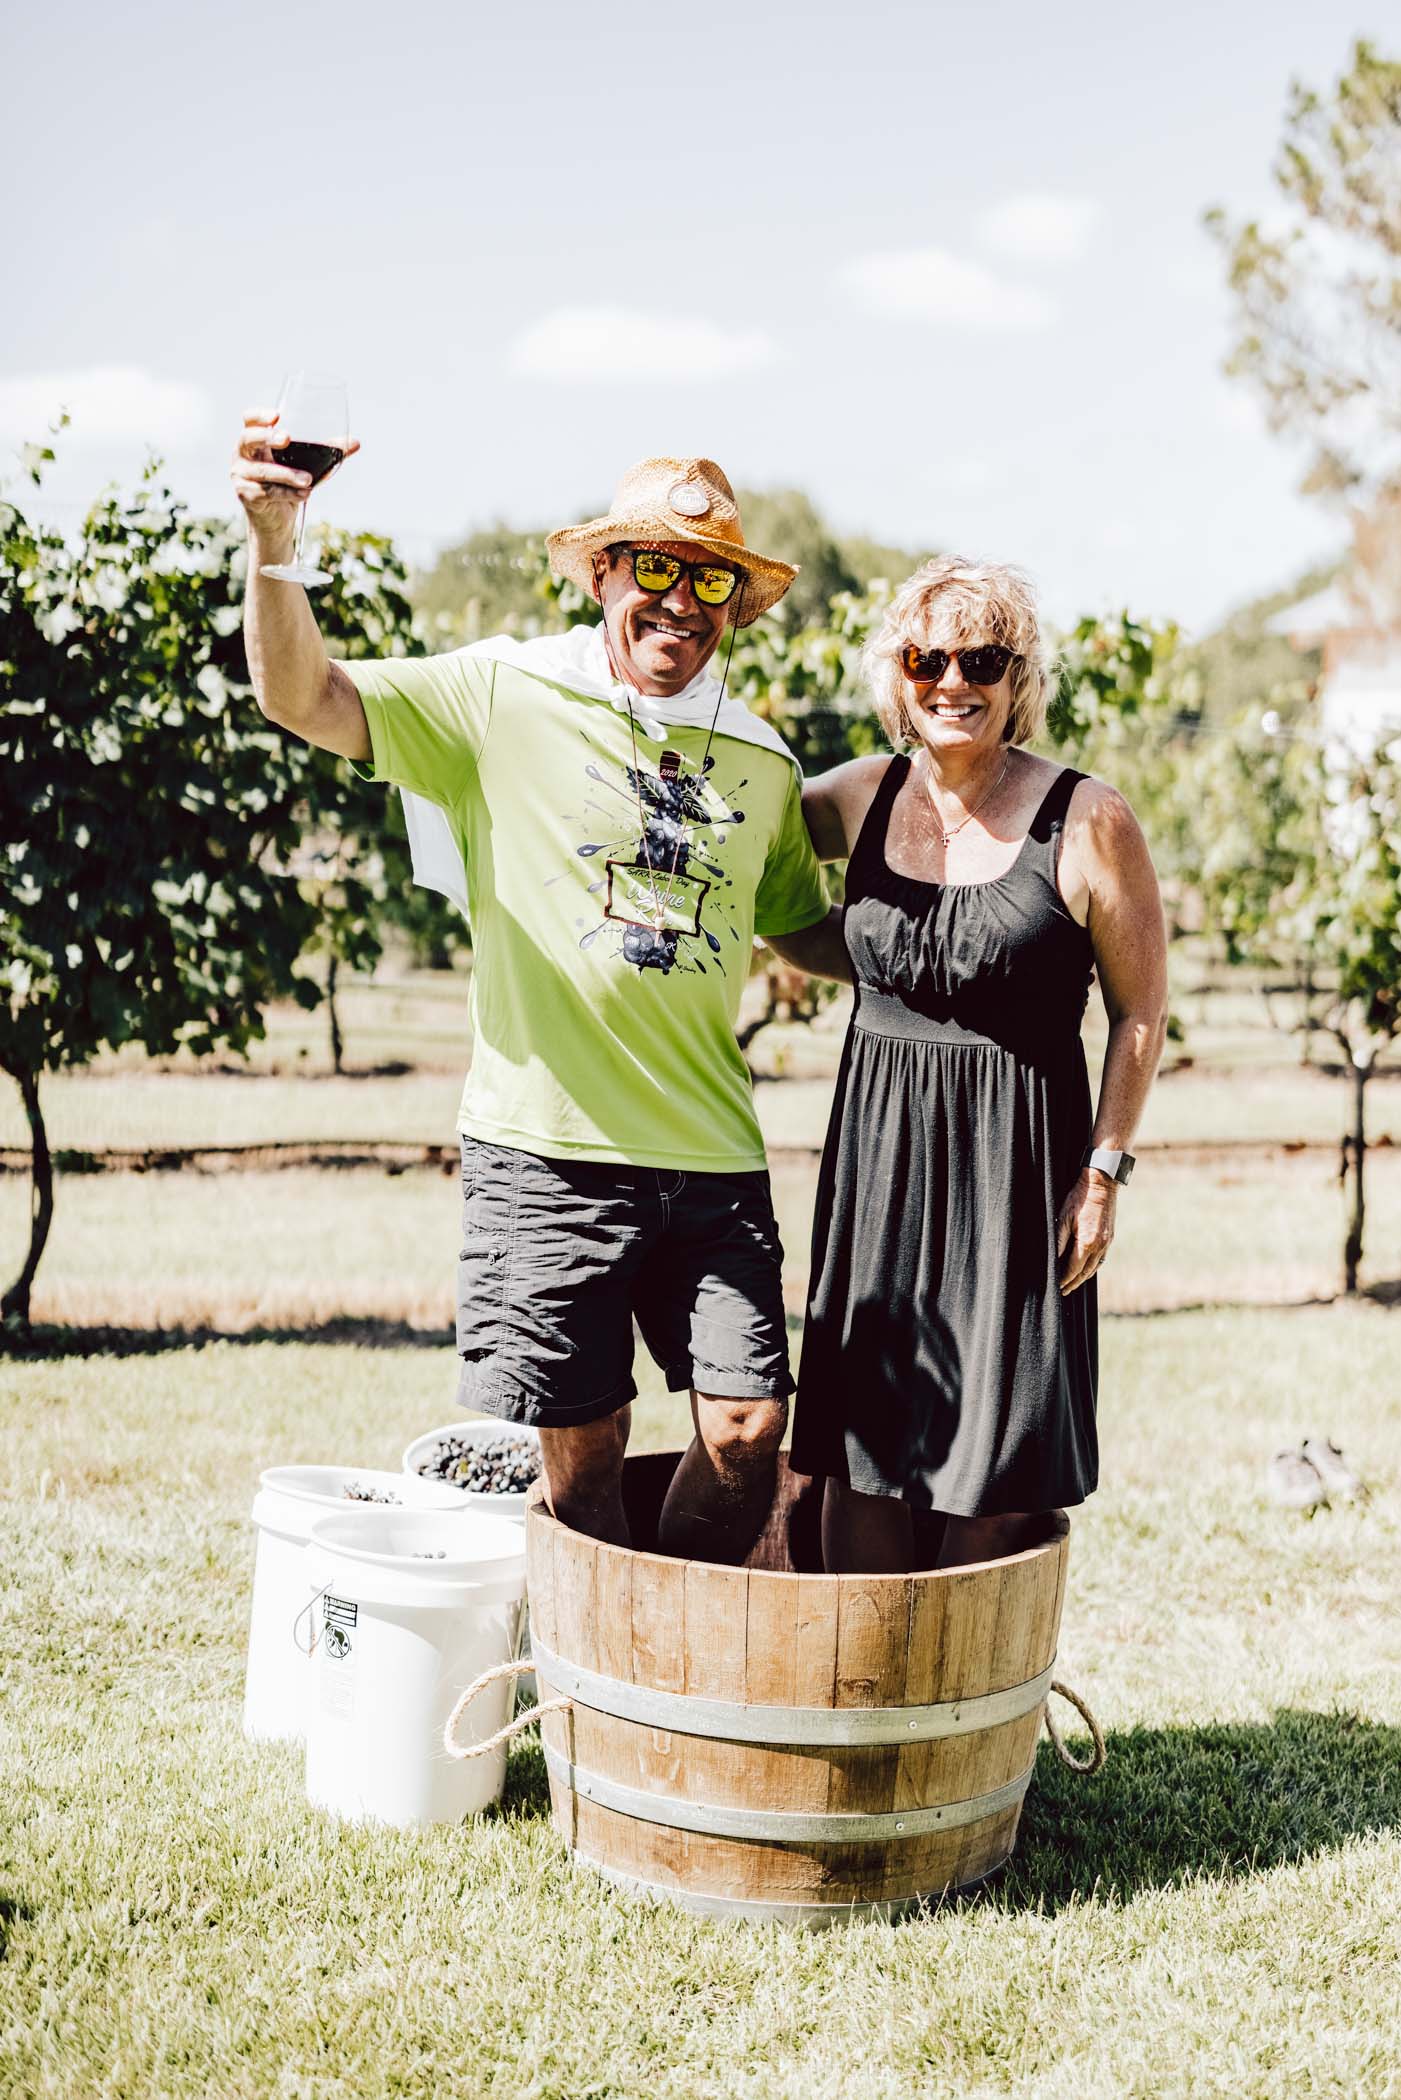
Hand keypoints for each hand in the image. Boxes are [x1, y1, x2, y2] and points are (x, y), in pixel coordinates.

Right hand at [230, 408, 359, 544]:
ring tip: (308, 480)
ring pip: (263, 471)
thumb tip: (355, 443)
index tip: (277, 415)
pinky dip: (288, 493)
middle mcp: (242, 454)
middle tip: (287, 438)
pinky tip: (304, 494)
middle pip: (248, 439)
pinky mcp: (246, 495)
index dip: (259, 415)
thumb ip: (328, 451)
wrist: (276, 519)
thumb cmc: (290, 483)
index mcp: (255, 440)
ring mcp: (241, 475)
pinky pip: (268, 492)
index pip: (249, 420)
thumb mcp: (308, 464)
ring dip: (287, 474)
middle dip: (267, 437)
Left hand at [1056, 1170, 1115, 1295]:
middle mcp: (1100, 1246)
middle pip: (1085, 1272)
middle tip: (1063, 1292)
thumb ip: (1059, 1241)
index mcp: (1087, 1243)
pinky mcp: (1110, 1238)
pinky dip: (1092, 1268)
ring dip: (1083, 1278)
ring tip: (1072, 1284)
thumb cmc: (1079, 1199)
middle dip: (1073, 1283)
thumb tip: (1053, 1259)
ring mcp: (1107, 1243)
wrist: (1102, 1184)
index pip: (1073, 1269)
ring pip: (1094, 1268)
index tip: (1056, 1286)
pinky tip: (1085, 1269)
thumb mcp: (1063, 1218)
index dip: (1064, 1279)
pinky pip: (1101, 1259)